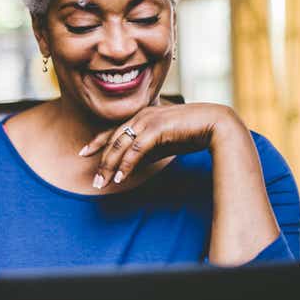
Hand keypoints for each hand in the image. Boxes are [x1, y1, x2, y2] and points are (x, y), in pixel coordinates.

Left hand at [79, 103, 242, 187]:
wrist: (215, 124)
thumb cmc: (190, 133)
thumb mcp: (162, 145)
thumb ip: (145, 153)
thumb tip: (128, 168)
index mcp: (141, 117)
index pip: (112, 130)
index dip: (96, 142)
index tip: (83, 153)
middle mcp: (140, 116)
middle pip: (113, 140)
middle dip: (101, 162)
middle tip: (95, 182)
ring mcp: (147, 120)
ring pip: (120, 145)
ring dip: (110, 166)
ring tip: (103, 183)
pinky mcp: (156, 128)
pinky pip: (136, 149)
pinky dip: (127, 164)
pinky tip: (121, 177)